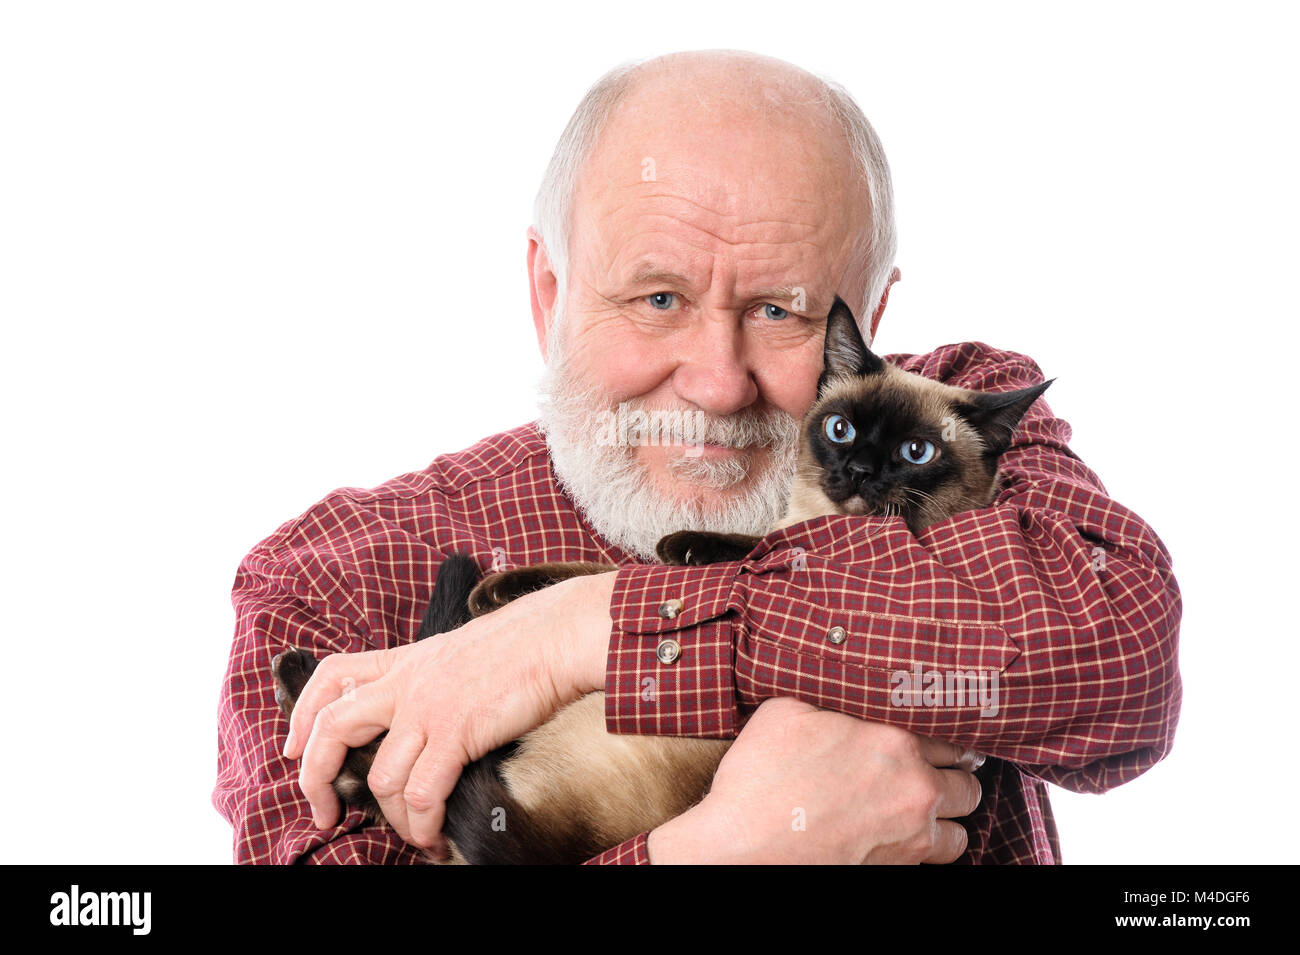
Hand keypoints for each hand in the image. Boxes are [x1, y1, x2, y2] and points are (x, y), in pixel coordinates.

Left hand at [281, 571, 615, 851]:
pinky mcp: (456, 731)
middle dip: (317, 777)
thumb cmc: (524, 644)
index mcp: (407, 661)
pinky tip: (435, 834)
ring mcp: (428, 707)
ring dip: (394, 819)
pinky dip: (424, 824)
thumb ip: (434, 681)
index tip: (294, 747)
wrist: (558, 634)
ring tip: (415, 837)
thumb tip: (430, 718)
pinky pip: (422, 792)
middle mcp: (407, 683)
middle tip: (326, 813)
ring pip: (382, 776)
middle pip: (334, 727)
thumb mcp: (460, 652)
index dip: (303, 714)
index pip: (333, 675)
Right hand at [647, 697, 983, 863]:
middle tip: (942, 768)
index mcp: (892, 738)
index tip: (939, 735)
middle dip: (955, 771)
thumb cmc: (759, 781)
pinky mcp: (902, 864)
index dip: (944, 730)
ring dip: (950, 810)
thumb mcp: (784, 712)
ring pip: (963, 820)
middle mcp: (914, 784)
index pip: (946, 729)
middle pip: (965, 777)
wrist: (745, 850)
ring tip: (932, 805)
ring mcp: (913, 830)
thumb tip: (839, 684)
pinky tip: (916, 833)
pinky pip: (946, 855)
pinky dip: (936, 844)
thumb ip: (827, 694)